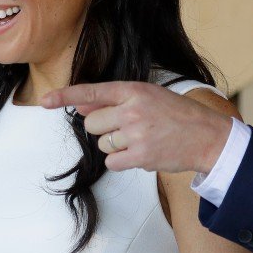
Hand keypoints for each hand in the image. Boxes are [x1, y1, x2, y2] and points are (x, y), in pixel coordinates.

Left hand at [39, 81, 231, 174]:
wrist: (208, 137)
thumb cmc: (178, 116)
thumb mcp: (148, 98)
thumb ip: (112, 101)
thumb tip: (80, 106)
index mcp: (134, 90)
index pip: (92, 91)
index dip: (65, 96)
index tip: (45, 100)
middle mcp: (132, 109)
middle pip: (92, 123)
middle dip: (104, 129)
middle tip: (127, 129)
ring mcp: (136, 133)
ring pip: (103, 144)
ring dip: (116, 146)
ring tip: (142, 141)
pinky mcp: (141, 155)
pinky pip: (113, 162)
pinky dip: (123, 161)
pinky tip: (143, 153)